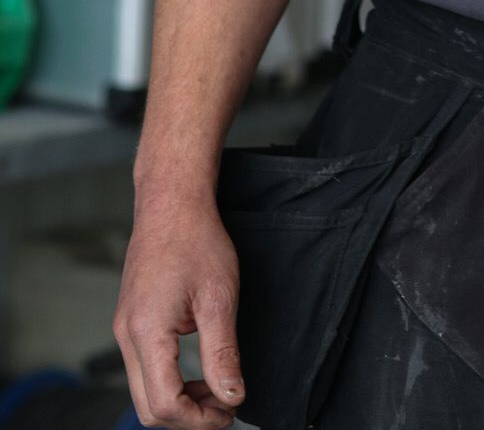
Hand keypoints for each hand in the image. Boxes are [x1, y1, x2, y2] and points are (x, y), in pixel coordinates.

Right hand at [114, 195, 245, 429]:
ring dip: (179, 401)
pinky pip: (143, 369)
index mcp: (146, 332)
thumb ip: (223, 353)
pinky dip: (169, 381)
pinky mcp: (130, 322)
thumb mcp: (219, 297)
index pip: (165, 404)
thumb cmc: (197, 239)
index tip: (229, 412)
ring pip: (143, 391)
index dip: (199, 420)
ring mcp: (124, 329)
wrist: (172, 202)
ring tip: (216, 388)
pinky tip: (197, 369)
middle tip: (225, 406)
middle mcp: (126, 335)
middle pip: (148, 408)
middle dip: (188, 417)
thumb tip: (232, 397)